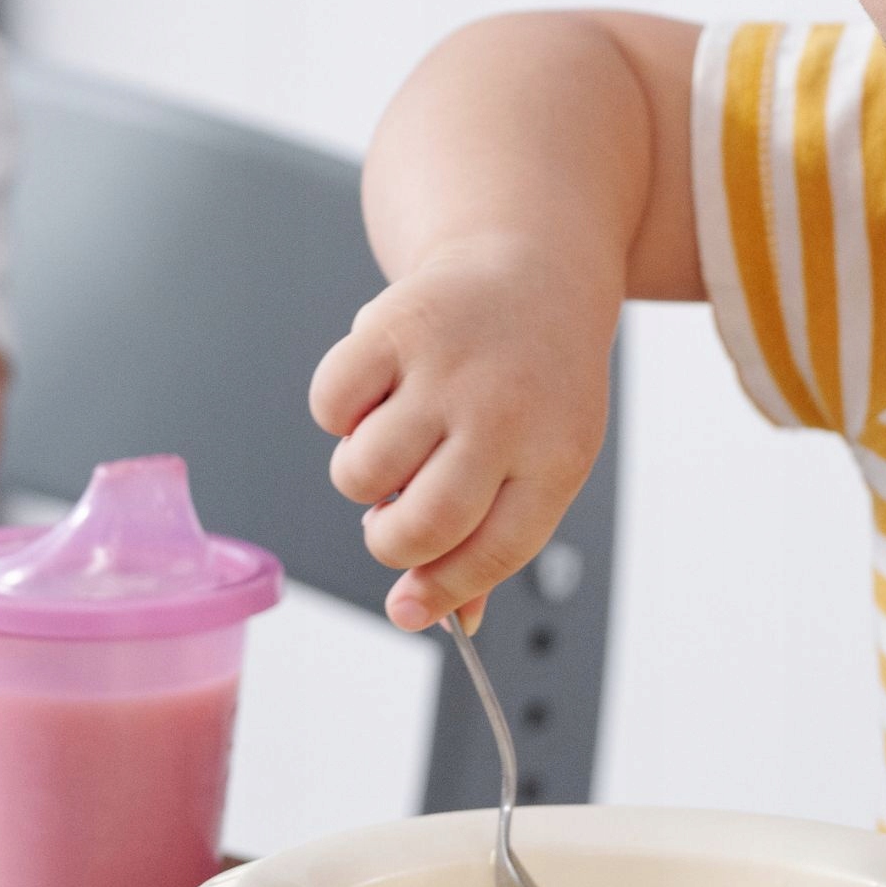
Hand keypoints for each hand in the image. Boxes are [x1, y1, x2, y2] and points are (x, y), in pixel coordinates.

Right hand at [309, 234, 614, 629]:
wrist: (534, 268)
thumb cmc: (536, 384)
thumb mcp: (546, 460)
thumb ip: (492, 542)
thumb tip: (425, 617)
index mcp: (555, 456)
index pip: (491, 554)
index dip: (441, 593)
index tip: (409, 606)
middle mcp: (504, 413)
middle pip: (422, 526)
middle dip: (390, 543)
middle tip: (391, 521)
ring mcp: (447, 368)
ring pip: (362, 473)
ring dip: (360, 477)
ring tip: (392, 444)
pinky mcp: (395, 325)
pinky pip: (330, 406)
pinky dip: (337, 415)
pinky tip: (376, 395)